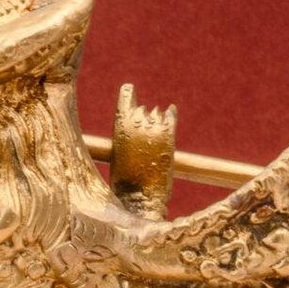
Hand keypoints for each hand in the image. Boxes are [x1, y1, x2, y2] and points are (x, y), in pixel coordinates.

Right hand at [111, 81, 176, 215]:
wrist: (140, 199)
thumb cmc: (124, 186)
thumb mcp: (117, 160)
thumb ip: (124, 142)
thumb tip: (132, 134)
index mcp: (120, 129)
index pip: (125, 101)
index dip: (127, 94)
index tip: (129, 88)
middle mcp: (137, 125)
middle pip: (141, 111)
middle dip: (142, 116)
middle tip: (142, 123)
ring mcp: (154, 130)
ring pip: (156, 116)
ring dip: (155, 119)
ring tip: (153, 127)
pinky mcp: (169, 137)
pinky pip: (171, 118)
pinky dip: (171, 114)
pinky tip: (171, 110)